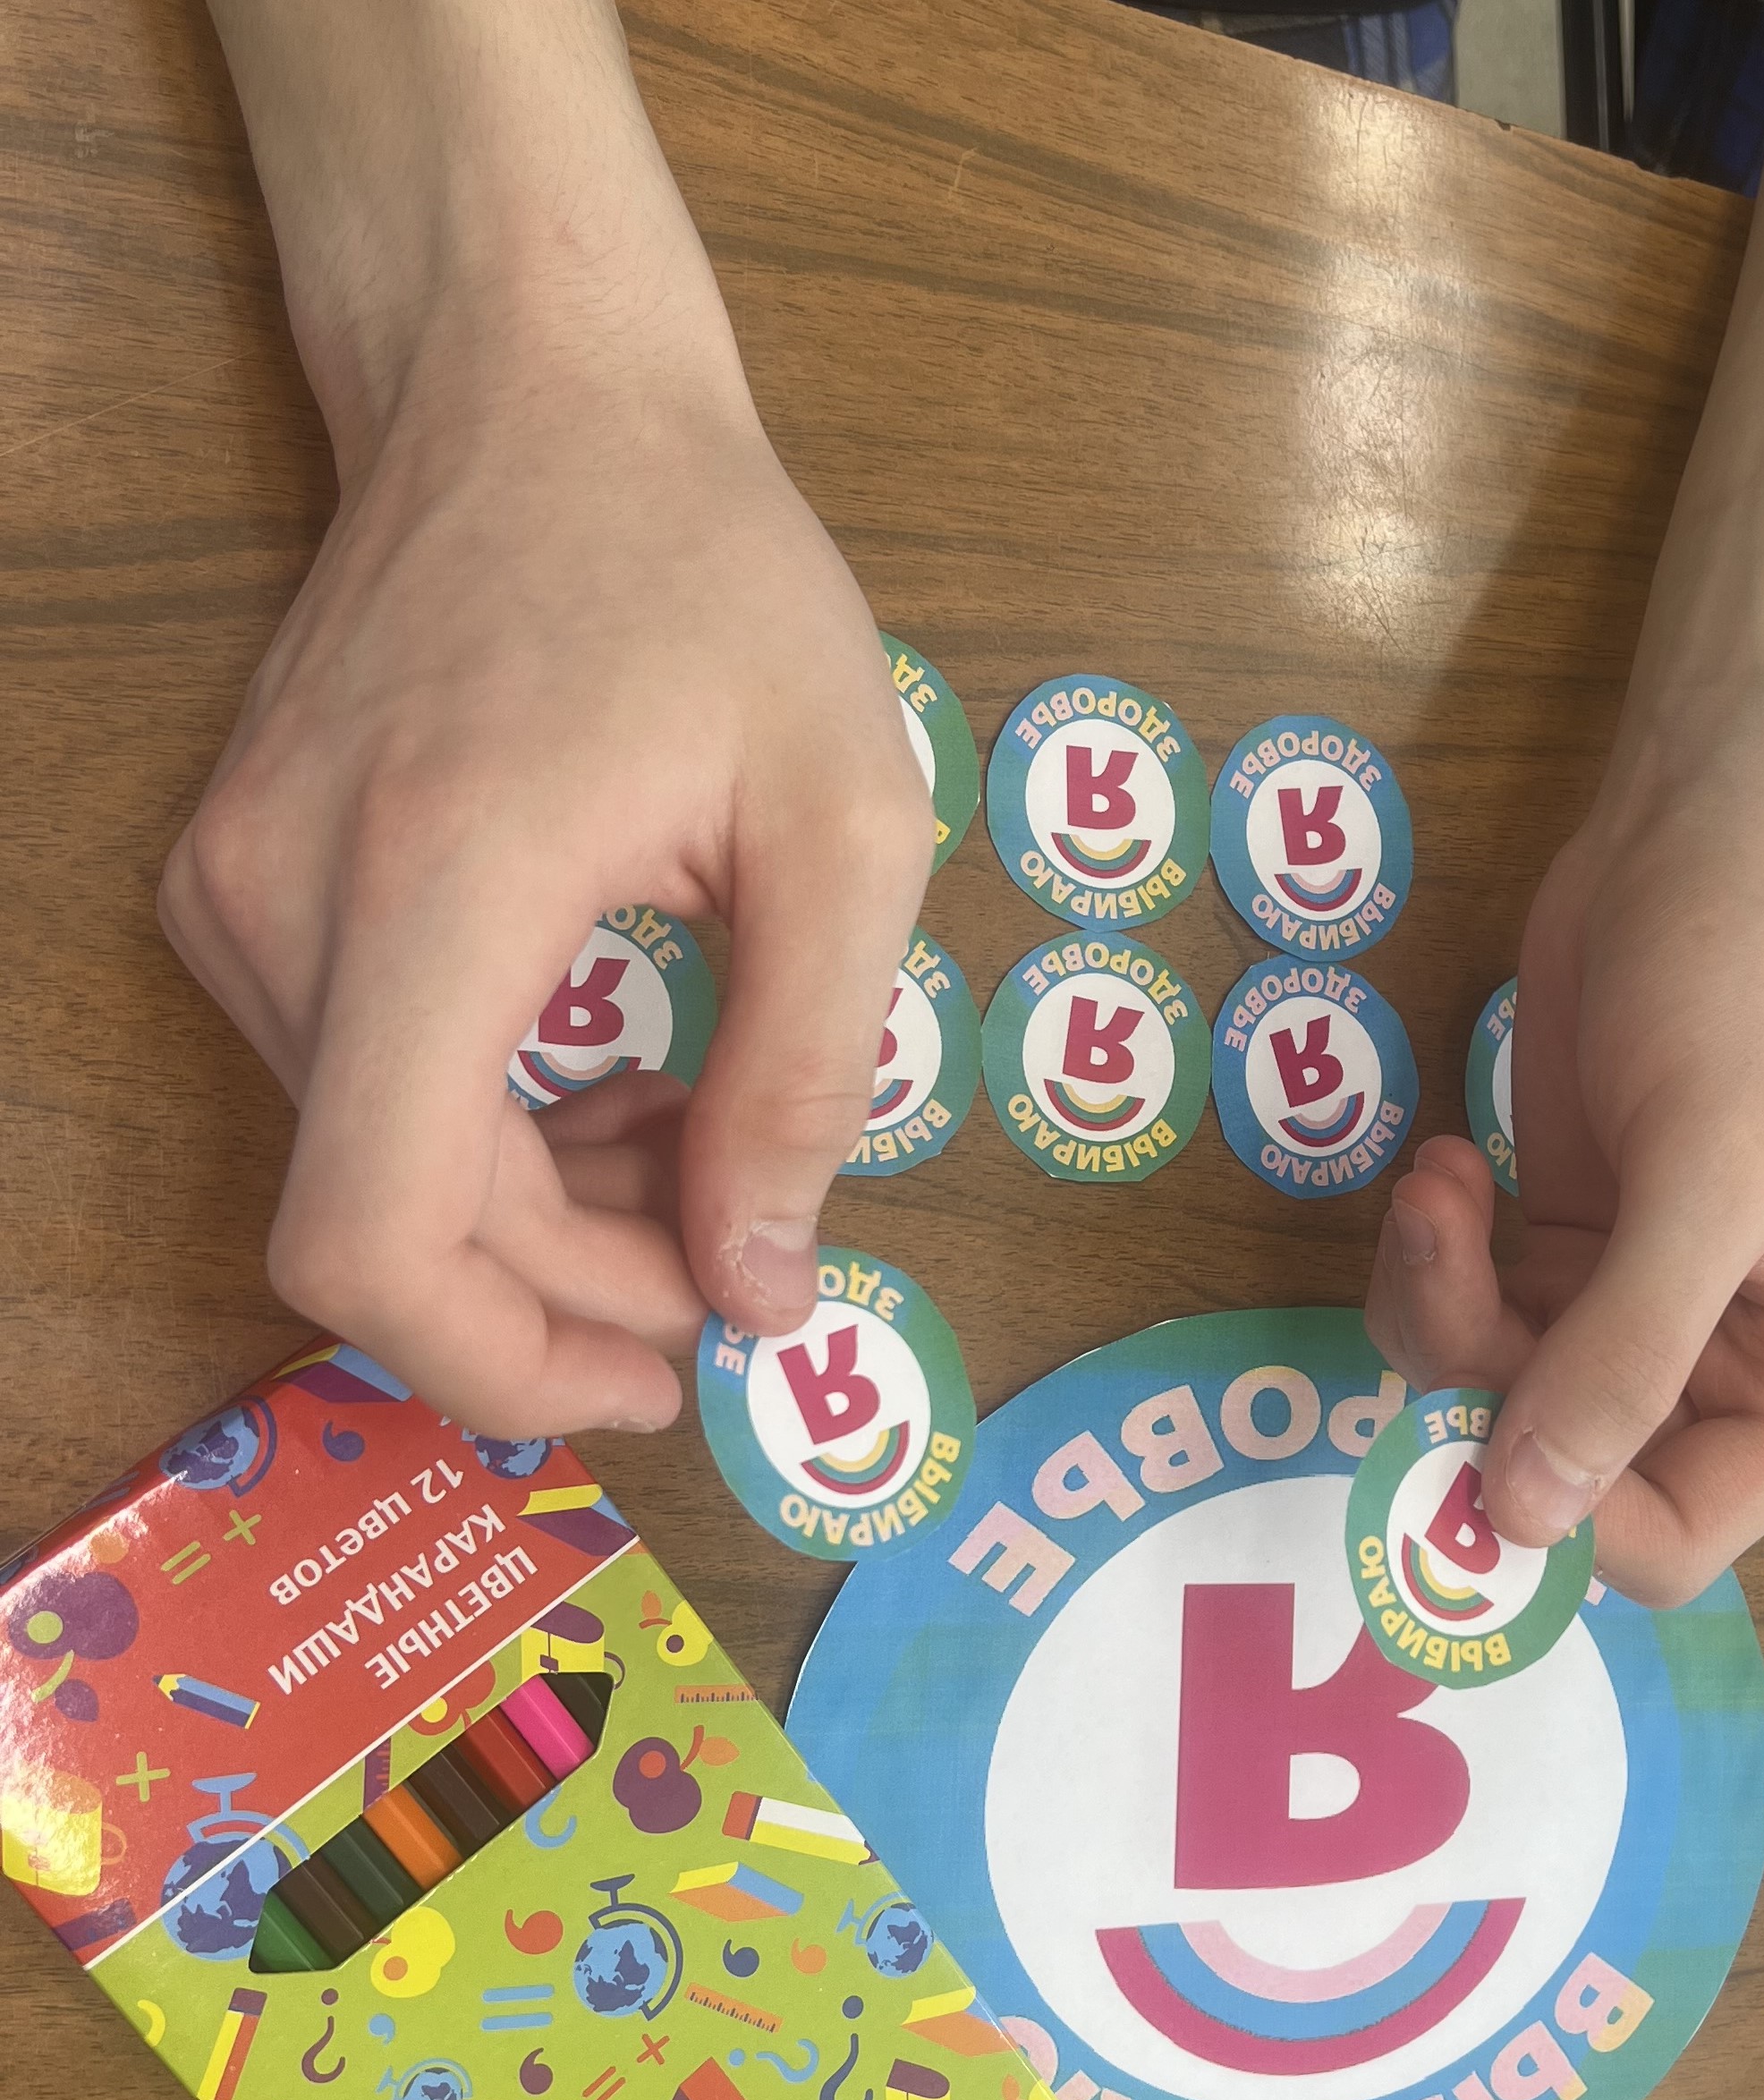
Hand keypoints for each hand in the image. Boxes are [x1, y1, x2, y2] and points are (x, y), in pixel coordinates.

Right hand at [164, 1, 927, 1436]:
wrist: (527, 383)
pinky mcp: (240, 889)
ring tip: (691, 1147)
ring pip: (372, 1174)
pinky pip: (357, 1093)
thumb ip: (803, 1078)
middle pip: (389, 1234)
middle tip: (733, 1272)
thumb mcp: (845, 823)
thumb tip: (759, 1295)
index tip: (666, 1367)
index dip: (512, 1359)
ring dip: (542, 1216)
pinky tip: (610, 1084)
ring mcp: (234, 898)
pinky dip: (490, 1137)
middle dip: (576, 1294)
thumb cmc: (710, 575)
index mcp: (434, 891)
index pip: (374, 1238)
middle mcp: (283, 908)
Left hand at [1365, 746, 1763, 1604]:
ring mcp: (1639, 1325)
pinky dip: (1434, 1262)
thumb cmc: (1744, 998)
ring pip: (1490, 1407)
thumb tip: (1529, 1519)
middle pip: (1564, 1482)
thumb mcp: (1706, 1177)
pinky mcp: (1563, 1265)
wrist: (1701, 848)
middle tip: (1444, 1253)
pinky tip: (1450, 1167)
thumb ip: (1624, 1356)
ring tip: (1444, 1187)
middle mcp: (1734, 1380)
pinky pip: (1466, 1327)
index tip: (1473, 1411)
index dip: (1565, 1509)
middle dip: (1481, 1383)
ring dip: (1439, 1309)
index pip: (1675, 1541)